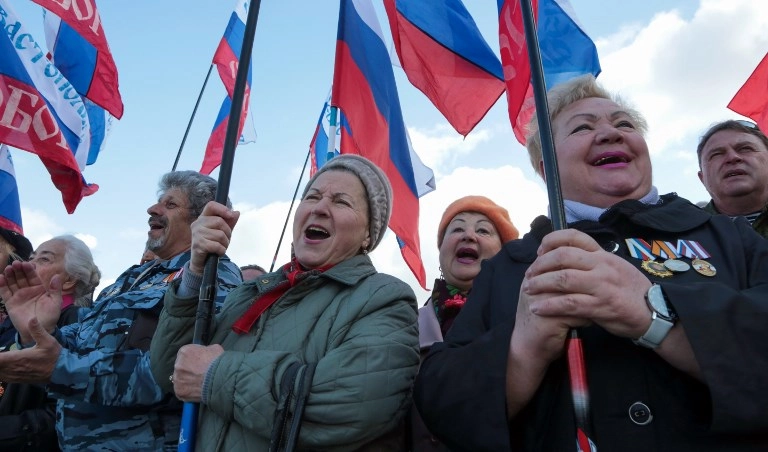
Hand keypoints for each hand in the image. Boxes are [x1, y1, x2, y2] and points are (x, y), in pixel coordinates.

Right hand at [0, 261, 62, 342]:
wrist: (40, 330)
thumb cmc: (49, 316)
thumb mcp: (55, 302)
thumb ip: (55, 289)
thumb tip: (57, 276)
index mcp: (39, 288)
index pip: (33, 276)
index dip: (30, 270)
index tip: (27, 264)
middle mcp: (28, 290)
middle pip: (21, 277)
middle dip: (18, 270)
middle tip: (16, 263)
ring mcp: (18, 296)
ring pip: (12, 283)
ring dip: (10, 275)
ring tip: (8, 268)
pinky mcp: (10, 303)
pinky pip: (5, 293)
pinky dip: (2, 285)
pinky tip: (0, 278)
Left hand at [0, 317, 61, 383]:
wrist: (61, 371)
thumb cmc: (54, 355)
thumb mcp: (48, 340)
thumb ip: (37, 330)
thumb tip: (31, 318)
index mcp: (19, 358)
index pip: (0, 359)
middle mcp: (15, 368)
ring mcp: (17, 375)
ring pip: (1, 374)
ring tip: (1, 361)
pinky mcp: (20, 379)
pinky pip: (5, 379)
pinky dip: (1, 375)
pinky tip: (2, 370)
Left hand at [170, 343, 223, 401]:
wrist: (220, 378)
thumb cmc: (218, 362)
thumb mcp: (214, 348)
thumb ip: (205, 350)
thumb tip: (206, 354)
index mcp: (184, 352)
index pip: (185, 354)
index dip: (193, 358)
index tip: (199, 362)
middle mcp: (177, 365)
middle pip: (181, 367)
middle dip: (189, 369)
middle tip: (200, 373)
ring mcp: (177, 379)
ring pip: (181, 379)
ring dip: (187, 381)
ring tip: (199, 383)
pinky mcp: (179, 392)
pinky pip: (182, 391)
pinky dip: (188, 391)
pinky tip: (197, 390)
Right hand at [189, 202, 239, 274]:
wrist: (202, 262)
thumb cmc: (213, 244)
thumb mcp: (223, 232)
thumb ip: (229, 222)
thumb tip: (237, 212)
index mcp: (203, 218)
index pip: (211, 205)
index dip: (222, 208)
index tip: (230, 215)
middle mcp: (197, 224)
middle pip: (219, 222)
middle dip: (228, 233)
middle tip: (225, 240)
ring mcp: (196, 234)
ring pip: (220, 235)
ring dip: (225, 243)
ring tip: (220, 247)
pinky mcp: (198, 245)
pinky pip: (217, 245)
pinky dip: (221, 250)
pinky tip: (218, 252)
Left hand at [523, 229, 651, 338]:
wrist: (654, 312)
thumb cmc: (630, 290)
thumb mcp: (615, 267)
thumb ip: (593, 261)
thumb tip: (565, 257)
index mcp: (603, 255)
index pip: (574, 237)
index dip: (552, 240)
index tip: (540, 250)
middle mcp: (602, 266)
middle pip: (563, 257)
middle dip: (540, 265)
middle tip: (529, 274)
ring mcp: (601, 285)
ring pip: (563, 279)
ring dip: (540, 284)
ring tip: (528, 289)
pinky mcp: (600, 306)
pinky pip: (569, 304)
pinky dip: (549, 306)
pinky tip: (537, 308)